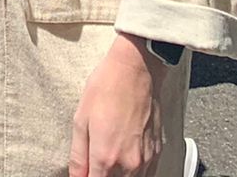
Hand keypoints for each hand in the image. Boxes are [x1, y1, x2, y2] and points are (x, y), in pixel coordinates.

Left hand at [69, 35, 165, 176]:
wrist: (136, 70)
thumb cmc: (105, 89)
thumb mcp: (80, 120)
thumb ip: (78, 156)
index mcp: (106, 157)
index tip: (84, 173)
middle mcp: (129, 164)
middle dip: (102, 176)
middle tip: (95, 164)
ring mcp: (146, 159)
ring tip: (109, 160)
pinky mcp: (158, 152)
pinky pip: (147, 174)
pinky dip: (135, 174)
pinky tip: (124, 161)